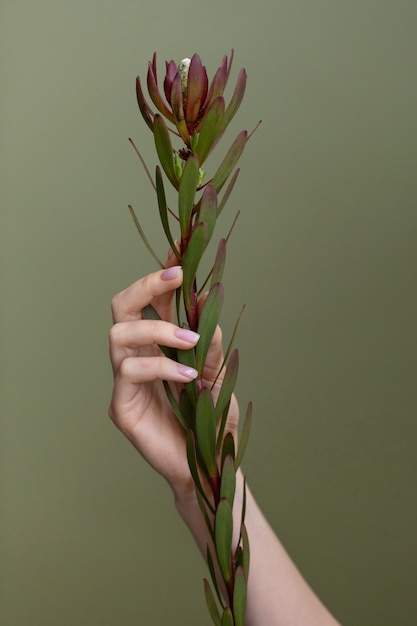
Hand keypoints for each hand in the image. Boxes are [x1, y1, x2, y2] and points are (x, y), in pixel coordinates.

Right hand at [108, 254, 238, 500]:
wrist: (208, 464)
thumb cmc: (210, 418)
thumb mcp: (220, 373)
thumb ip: (211, 340)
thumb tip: (209, 298)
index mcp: (156, 346)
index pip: (149, 302)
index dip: (159, 276)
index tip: (180, 255)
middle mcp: (136, 357)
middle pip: (121, 307)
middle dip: (146, 286)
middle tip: (177, 279)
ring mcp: (125, 382)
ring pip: (119, 334)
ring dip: (157, 329)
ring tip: (191, 341)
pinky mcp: (122, 407)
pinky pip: (129, 373)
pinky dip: (160, 367)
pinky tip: (189, 375)